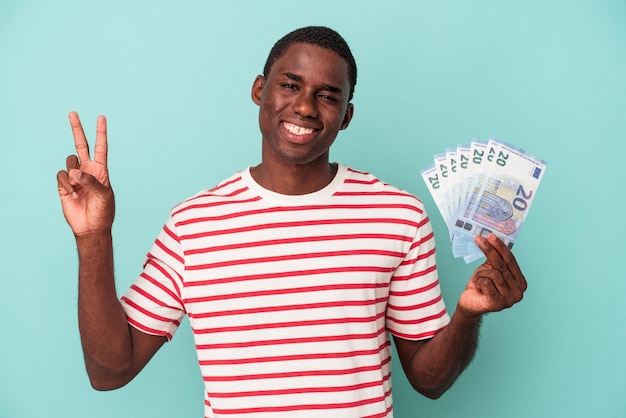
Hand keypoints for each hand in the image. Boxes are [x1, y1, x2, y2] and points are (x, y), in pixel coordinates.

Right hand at [57, 112, 114, 235]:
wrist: (91, 227)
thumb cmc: (103, 211)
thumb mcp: (104, 195)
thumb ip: (90, 181)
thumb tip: (74, 171)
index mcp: (101, 170)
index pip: (101, 147)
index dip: (101, 133)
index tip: (101, 118)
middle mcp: (87, 170)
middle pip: (81, 144)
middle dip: (77, 129)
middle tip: (73, 113)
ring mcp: (75, 177)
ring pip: (69, 161)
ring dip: (74, 173)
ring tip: (80, 187)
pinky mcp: (64, 185)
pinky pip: (61, 175)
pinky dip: (67, 183)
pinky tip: (73, 193)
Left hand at [457, 234, 526, 315]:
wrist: (470, 304)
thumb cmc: (482, 285)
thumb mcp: (491, 269)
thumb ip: (497, 259)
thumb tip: (494, 238)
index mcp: (521, 283)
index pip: (511, 261)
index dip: (501, 247)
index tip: (491, 236)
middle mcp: (518, 293)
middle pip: (502, 265)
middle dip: (489, 250)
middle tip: (479, 239)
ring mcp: (509, 300)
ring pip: (493, 274)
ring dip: (481, 274)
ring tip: (478, 280)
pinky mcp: (497, 304)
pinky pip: (486, 283)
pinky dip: (478, 281)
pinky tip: (477, 287)